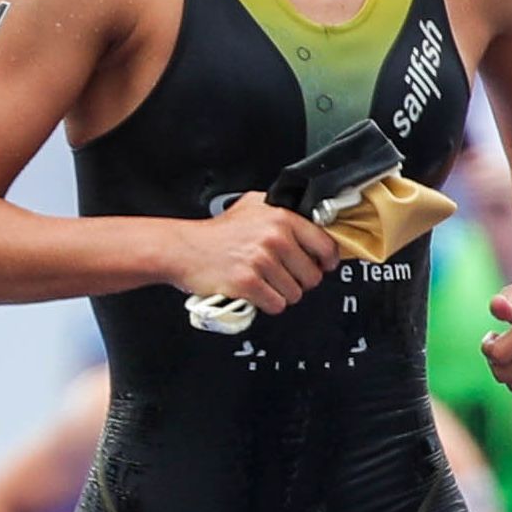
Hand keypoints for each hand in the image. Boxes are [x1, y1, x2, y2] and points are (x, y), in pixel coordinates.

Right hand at [173, 197, 337, 314]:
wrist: (184, 249)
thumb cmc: (217, 232)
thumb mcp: (253, 206)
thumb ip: (282, 212)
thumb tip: (313, 224)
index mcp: (281, 218)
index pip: (325, 245)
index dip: (327, 260)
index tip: (323, 265)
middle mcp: (274, 238)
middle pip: (312, 276)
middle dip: (299, 281)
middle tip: (281, 276)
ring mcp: (262, 261)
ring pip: (295, 293)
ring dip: (281, 293)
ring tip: (263, 282)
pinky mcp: (249, 284)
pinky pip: (276, 304)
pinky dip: (266, 303)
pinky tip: (255, 291)